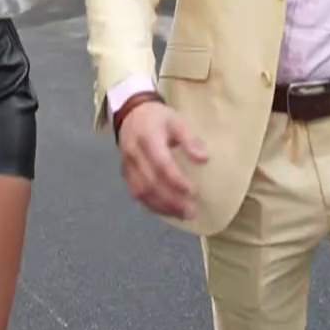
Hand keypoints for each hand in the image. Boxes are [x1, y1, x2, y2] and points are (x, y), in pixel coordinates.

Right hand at [117, 101, 208, 219]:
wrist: (131, 114)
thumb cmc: (158, 118)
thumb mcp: (177, 121)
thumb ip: (190, 140)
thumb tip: (204, 159)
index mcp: (148, 138)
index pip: (161, 164)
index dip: (177, 181)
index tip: (194, 192)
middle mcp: (134, 154)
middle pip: (150, 182)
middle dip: (171, 200)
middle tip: (191, 211)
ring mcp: (127, 165)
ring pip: (141, 192)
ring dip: (162, 206)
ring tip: (182, 215)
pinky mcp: (125, 174)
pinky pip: (136, 193)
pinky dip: (152, 205)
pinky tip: (167, 211)